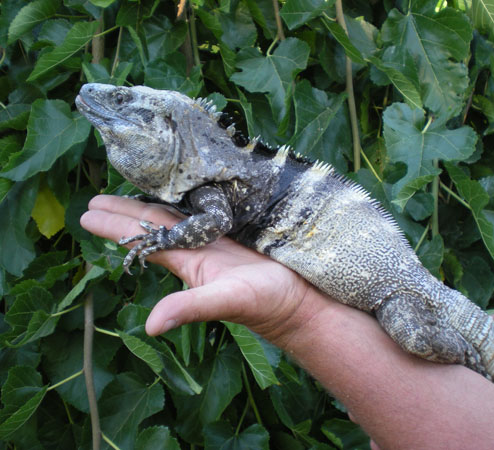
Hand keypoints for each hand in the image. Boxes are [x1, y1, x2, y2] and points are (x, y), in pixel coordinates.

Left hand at [79, 195, 326, 346]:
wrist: (300, 300)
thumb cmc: (267, 303)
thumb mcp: (225, 302)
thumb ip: (189, 308)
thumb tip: (149, 327)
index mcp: (189, 261)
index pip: (144, 240)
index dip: (116, 227)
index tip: (88, 214)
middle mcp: (198, 248)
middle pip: (154, 225)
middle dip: (124, 212)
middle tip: (93, 198)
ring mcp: (217, 239)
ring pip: (178, 215)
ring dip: (150, 204)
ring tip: (125, 191)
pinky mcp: (237, 231)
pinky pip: (206, 211)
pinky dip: (189, 199)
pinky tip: (181, 190)